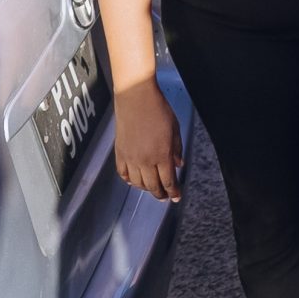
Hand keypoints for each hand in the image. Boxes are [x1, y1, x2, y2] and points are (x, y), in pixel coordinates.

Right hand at [113, 80, 181, 200]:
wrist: (136, 99)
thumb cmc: (158, 110)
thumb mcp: (175, 129)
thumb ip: (176, 149)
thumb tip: (178, 164)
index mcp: (162, 155)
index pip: (168, 181)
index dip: (173, 191)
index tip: (176, 197)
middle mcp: (145, 160)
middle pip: (153, 186)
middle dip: (160, 193)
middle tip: (165, 197)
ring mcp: (131, 158)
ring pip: (137, 183)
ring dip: (145, 189)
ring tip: (152, 189)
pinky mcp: (120, 153)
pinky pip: (123, 174)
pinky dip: (129, 180)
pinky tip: (134, 181)